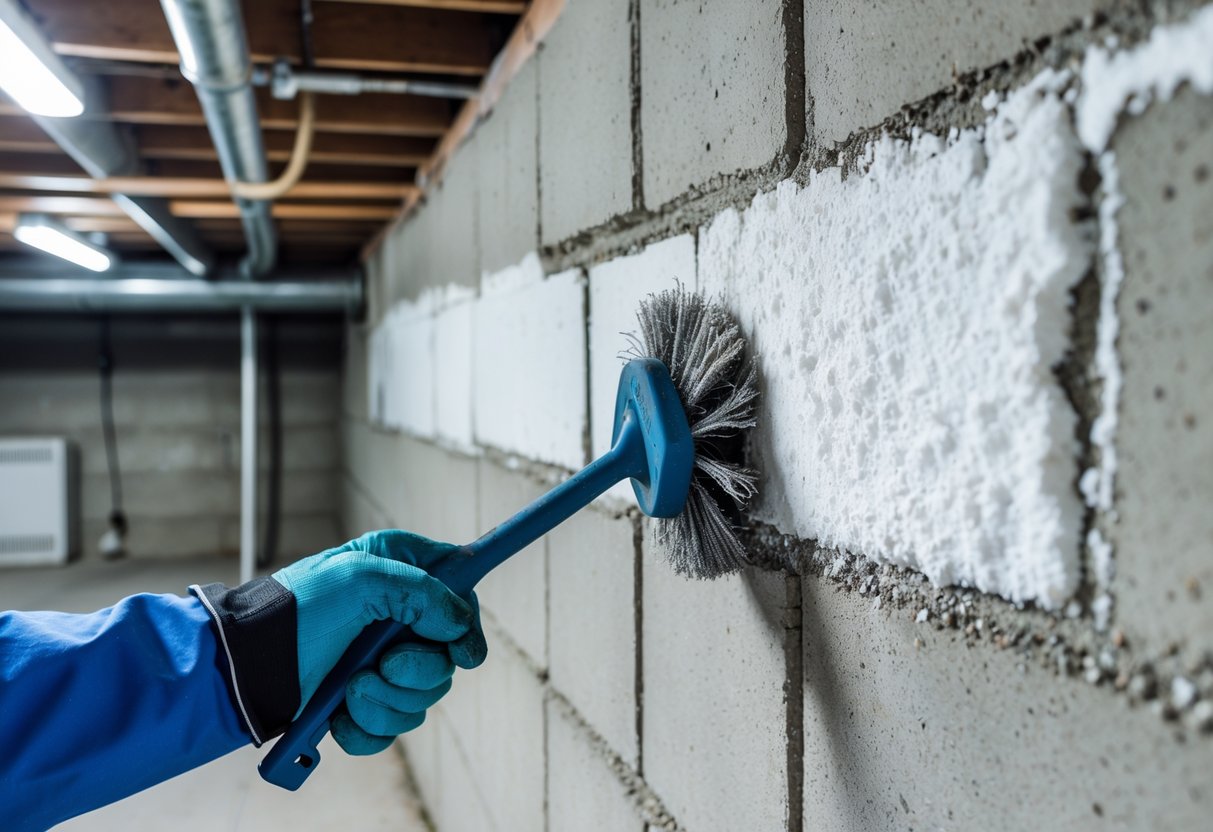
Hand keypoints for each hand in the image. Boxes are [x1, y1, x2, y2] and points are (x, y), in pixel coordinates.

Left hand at [273, 530, 487, 754]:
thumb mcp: (361, 577)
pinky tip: (341, 717)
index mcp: (400, 576)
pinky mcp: (364, 703)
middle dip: (418, 671)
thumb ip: (422, 593)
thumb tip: (460, 623)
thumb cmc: (299, 607)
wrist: (247, 663)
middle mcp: (397, 620)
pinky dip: (368, 728)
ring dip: (387, 701)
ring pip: (422, 698)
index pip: (460, 596)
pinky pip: (391, 729)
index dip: (467, 625)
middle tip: (385, 666)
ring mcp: (381, 665)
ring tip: (350, 690)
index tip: (464, 651)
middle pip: (446, 658)